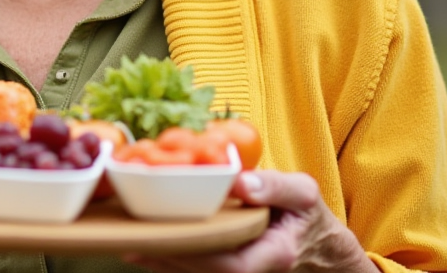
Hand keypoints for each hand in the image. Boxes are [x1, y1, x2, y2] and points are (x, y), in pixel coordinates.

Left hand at [124, 170, 378, 272]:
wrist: (318, 243)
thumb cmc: (309, 216)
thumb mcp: (304, 193)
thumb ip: (276, 186)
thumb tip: (242, 182)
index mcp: (274, 255)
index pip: (232, 265)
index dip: (197, 255)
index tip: (167, 237)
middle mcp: (254, 271)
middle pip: (205, 272)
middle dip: (168, 257)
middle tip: (131, 239)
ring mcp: (241, 272)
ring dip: (162, 260)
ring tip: (128, 242)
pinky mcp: (228, 269)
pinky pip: (197, 270)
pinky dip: (170, 260)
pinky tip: (144, 247)